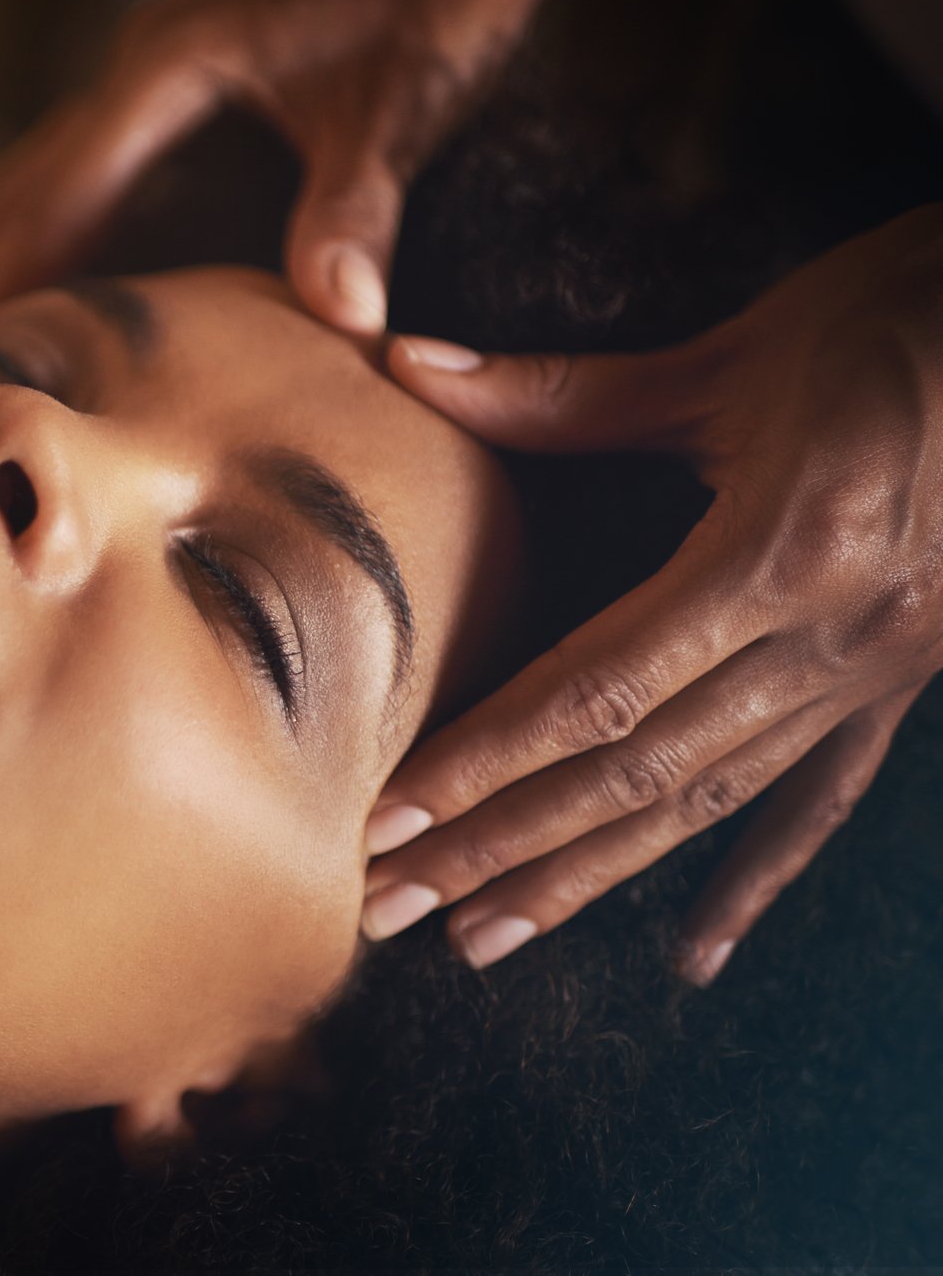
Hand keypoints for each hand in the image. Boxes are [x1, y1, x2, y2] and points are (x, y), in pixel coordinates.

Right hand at [0, 0, 572, 348]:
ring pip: (62, 159)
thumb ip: (357, 209)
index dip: (6, 274)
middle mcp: (148, 60)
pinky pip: (102, 150)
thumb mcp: (396, 108)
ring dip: (18, 235)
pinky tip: (66, 241)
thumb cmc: (431, 2)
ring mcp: (167, 58)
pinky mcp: (198, 68)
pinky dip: (68, 206)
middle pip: (38, 179)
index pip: (59, 193)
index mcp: (168, 68)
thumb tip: (344, 320)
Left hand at [360, 204, 942, 983]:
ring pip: (708, 804)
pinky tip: (696, 959)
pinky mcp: (901, 683)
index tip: (389, 820)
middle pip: (635, 773)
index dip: (483, 763)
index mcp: (779, 554)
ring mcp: (876, 673)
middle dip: (502, 848)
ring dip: (588, 877)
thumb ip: (561, 391)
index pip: (596, 690)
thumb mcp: (730, 356)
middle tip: (391, 907)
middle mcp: (830, 637)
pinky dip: (753, 884)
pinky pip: (818, 801)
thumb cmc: (896, 320)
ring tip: (483, 940)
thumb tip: (406, 360)